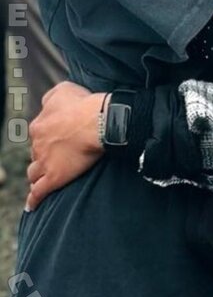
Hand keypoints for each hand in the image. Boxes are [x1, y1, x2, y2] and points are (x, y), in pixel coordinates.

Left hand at [26, 81, 105, 209]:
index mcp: (38, 126)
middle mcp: (37, 145)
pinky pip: (39, 192)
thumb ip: (51, 98)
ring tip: (41, 180)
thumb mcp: (63, 90)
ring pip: (34, 173)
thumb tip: (46, 105)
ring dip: (37, 176)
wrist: (96, 122)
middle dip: (43, 157)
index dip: (47, 139)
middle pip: (36, 155)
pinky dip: (34, 200)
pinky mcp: (54, 178)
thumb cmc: (83, 104)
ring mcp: (44, 162)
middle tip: (56, 158)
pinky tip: (32, 206)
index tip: (57, 141)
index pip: (38, 136)